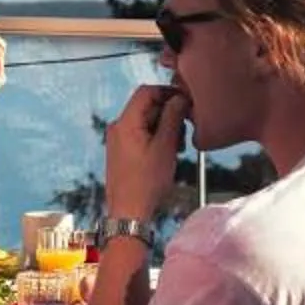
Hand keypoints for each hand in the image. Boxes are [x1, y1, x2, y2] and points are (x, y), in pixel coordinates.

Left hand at [102, 85, 189, 223]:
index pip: (146, 92)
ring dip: (164, 128)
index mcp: (125, 123)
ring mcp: (118, 139)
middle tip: (185, 130)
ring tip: (178, 147)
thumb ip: (172, 119)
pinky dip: (156, 138)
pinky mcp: (121, 151)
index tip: (186, 102)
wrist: (128, 212)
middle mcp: (118, 127)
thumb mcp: (165, 147)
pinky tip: (168, 153)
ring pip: (145, 121)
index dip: (167, 93)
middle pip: (146, 106)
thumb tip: (180, 98)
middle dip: (168, 114)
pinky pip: (141, 134)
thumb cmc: (146, 182)